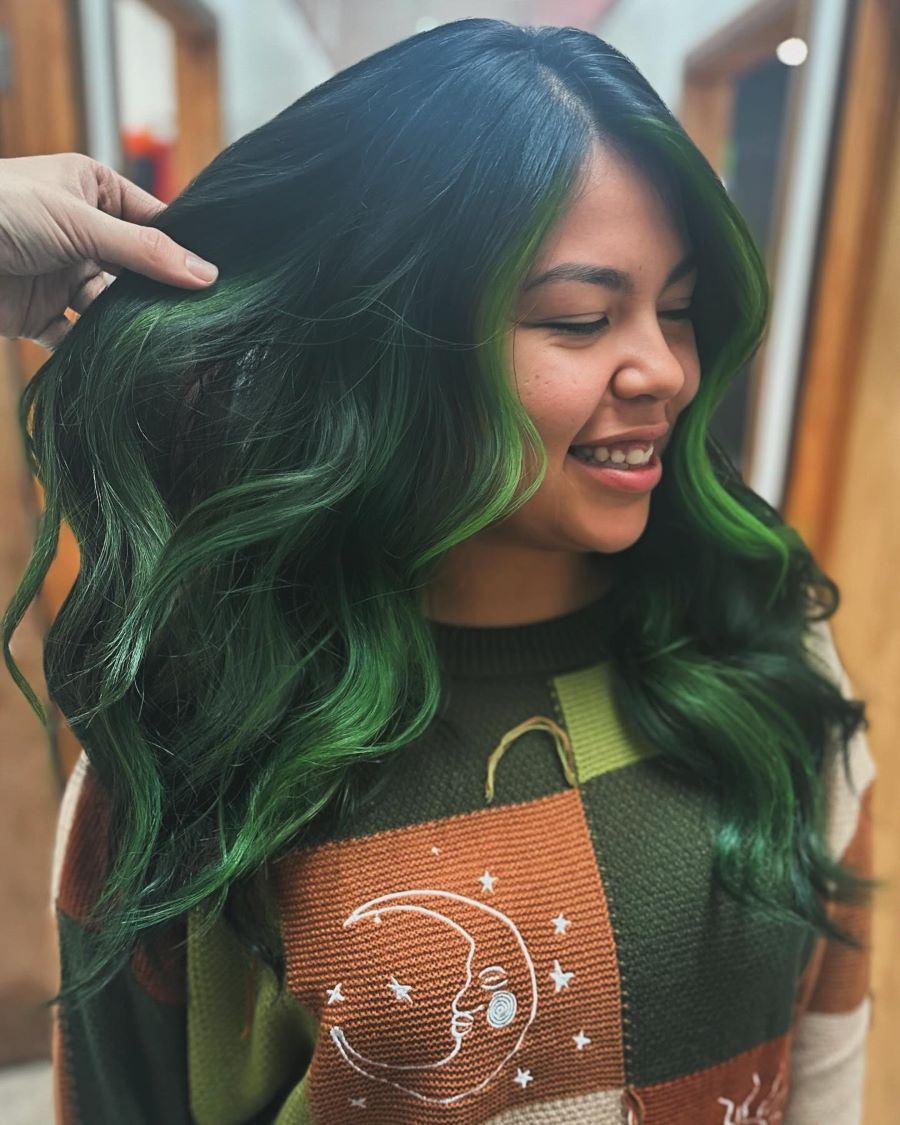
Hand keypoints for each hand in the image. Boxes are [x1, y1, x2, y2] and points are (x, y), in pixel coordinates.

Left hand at [0, 152, 218, 349]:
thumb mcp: (81, 221)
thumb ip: (145, 251)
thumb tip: (206, 273)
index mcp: (90, 190)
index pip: (152, 219)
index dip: (181, 247)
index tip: (217, 278)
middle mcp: (80, 232)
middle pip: (135, 268)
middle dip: (160, 293)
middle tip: (201, 318)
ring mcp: (60, 275)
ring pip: (111, 306)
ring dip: (130, 324)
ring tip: (165, 342)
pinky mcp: (40, 315)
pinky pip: (78, 337)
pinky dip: (96, 350)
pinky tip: (122, 360)